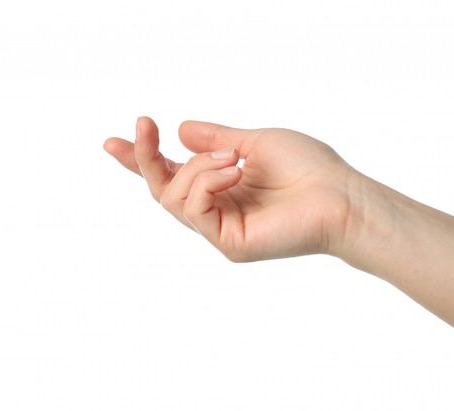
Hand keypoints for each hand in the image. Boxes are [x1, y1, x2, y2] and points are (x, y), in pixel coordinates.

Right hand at [104, 117, 362, 261]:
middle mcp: (218, 210)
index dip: (141, 160)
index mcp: (223, 186)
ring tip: (235, 159)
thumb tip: (180, 130)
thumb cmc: (308, 168)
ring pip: (173, 198)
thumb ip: (216, 138)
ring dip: (196, 166)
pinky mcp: (228, 244)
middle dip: (146, 157)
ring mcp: (221, 230)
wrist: (341, 195)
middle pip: (162, 189)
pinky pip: (194, 209)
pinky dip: (207, 182)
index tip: (113, 142)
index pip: (172, 175)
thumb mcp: (254, 141)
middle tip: (143, 124)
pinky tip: (235, 172)